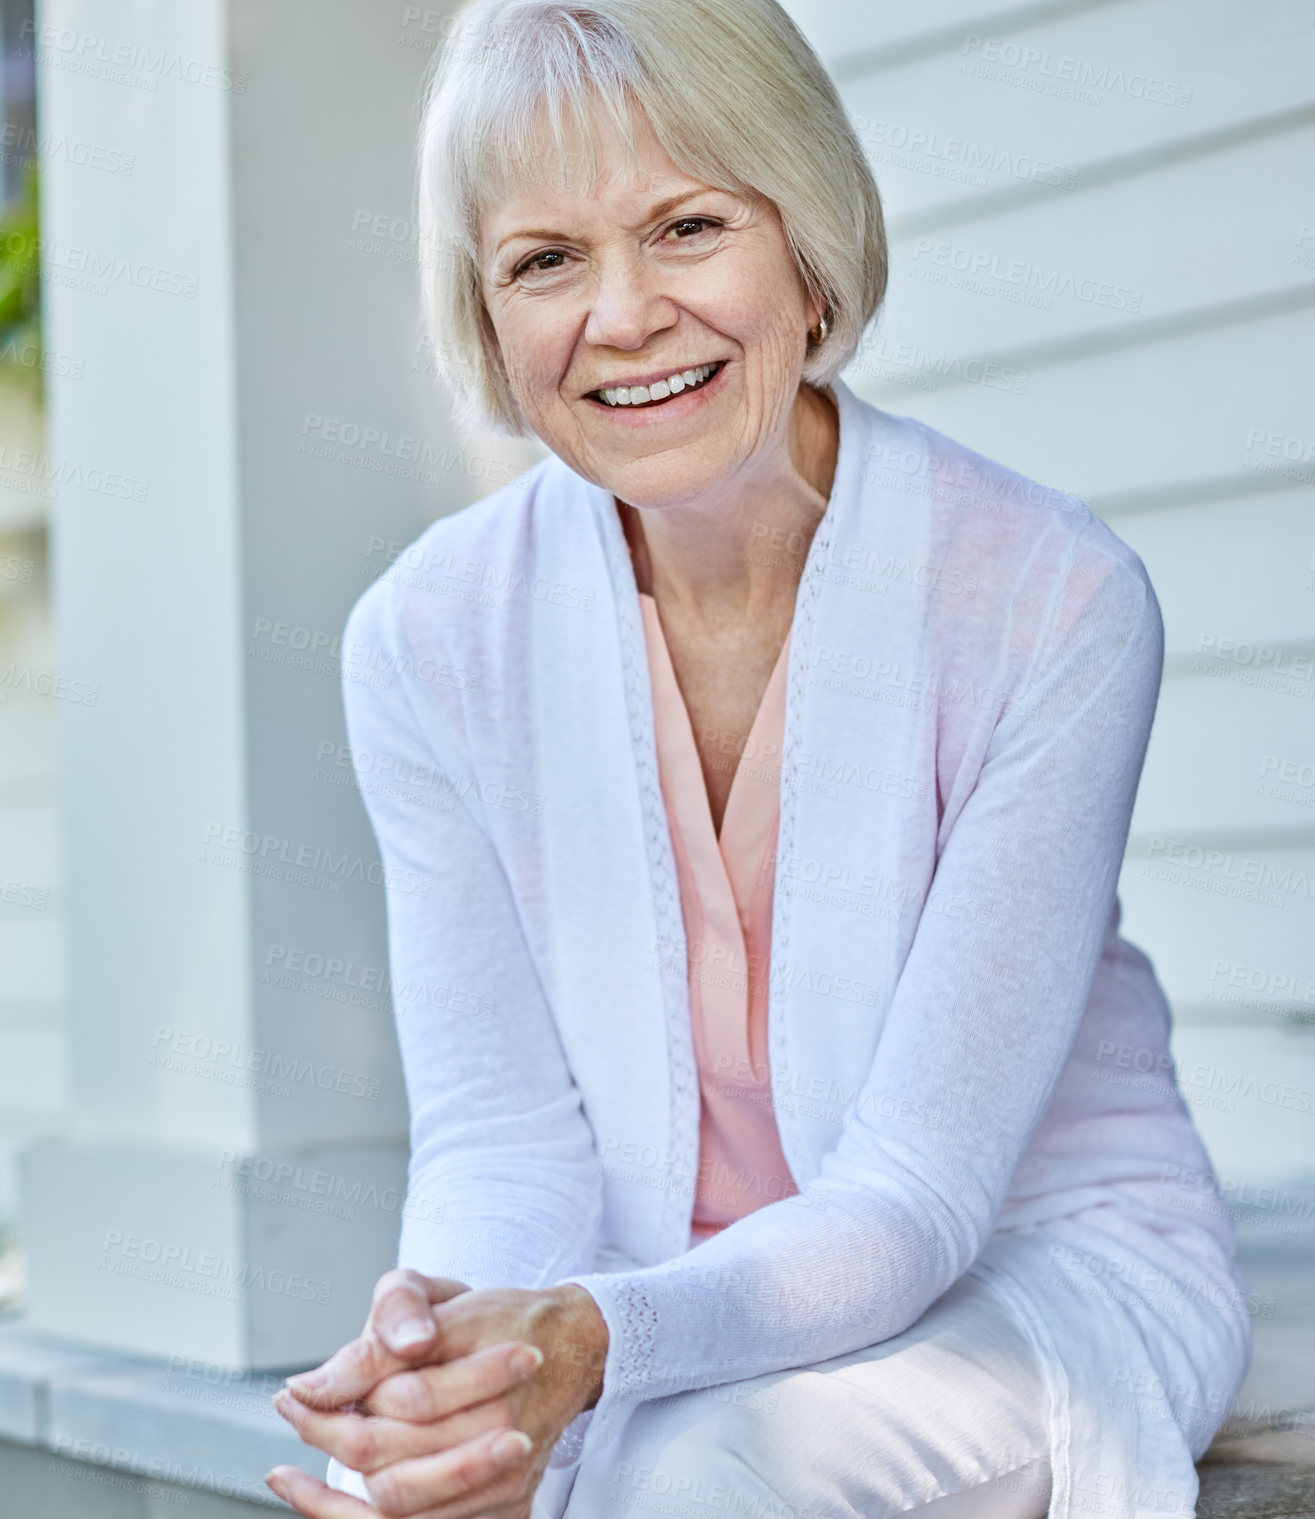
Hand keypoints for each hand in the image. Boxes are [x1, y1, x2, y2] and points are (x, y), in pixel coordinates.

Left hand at [267, 1269, 608, 1517]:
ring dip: (336, 1501)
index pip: (400, 1405)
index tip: (292, 1392)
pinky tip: (329, 1499)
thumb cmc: (502, 1317)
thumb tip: (317, 1381)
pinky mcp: (504, 1507)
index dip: (336, 1404)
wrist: (570, 1348)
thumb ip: (388, 1331)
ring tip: (292, 1475)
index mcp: (495, 1378)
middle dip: (331, 1448)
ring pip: (404, 1513)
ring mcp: (505, 1483)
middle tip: (293, 1417)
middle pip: (395, 1472)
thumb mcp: (442, 1298)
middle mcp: (505, 1441)